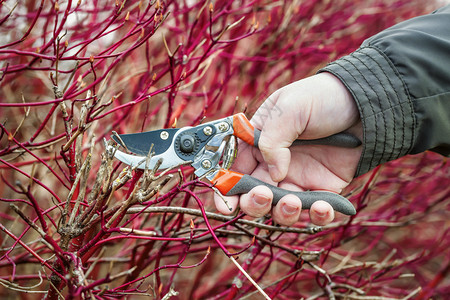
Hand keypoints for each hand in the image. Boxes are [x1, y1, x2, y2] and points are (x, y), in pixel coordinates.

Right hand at [214, 72, 362, 225]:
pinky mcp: (323, 189)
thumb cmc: (322, 98)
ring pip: (280, 209)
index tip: (225, 204)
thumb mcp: (291, 108)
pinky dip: (318, 216)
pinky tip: (323, 206)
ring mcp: (298, 178)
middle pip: (252, 195)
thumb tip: (275, 174)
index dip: (225, 189)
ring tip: (295, 201)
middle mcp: (274, 164)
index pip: (234, 169)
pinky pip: (315, 211)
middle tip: (264, 194)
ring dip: (282, 212)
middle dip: (253, 203)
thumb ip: (273, 139)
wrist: (365, 104)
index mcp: (259, 142)